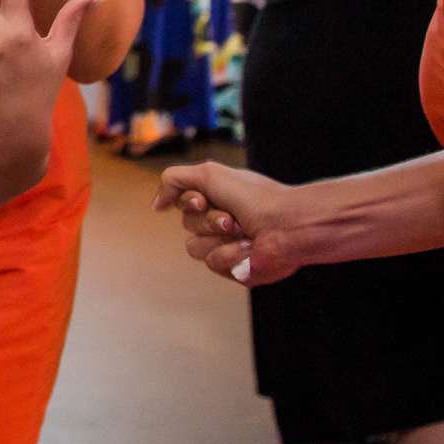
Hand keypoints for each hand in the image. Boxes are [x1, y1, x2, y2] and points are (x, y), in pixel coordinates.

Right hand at [152, 162, 313, 284]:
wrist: (287, 225)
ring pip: (195, 248)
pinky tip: (250, 248)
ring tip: (244, 233)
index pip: (183, 203)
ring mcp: (228, 247)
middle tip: (232, 218)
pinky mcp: (236, 269)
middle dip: (207, 220)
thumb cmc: (255, 198)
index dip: (189, 202)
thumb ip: (174, 180)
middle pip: (187, 226)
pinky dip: (231, 253)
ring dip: (219, 238)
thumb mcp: (209, 174)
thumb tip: (156, 205)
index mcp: (219, 200)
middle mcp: (222, 224)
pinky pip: (214, 263)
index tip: (205, 200)